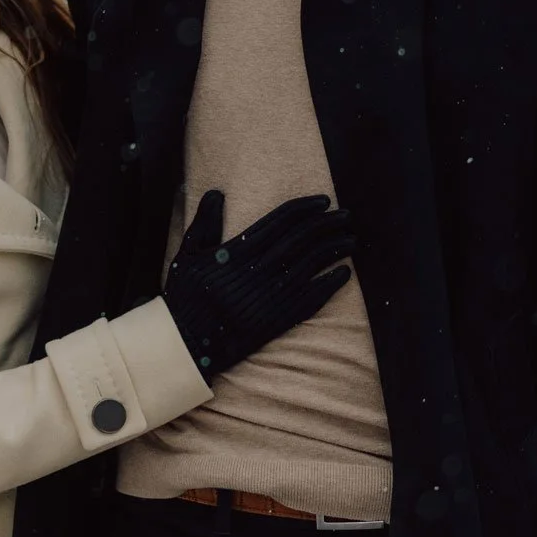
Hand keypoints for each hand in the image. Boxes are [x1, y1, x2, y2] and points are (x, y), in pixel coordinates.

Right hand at [163, 189, 353, 382]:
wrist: (186, 344)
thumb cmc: (184, 298)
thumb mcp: (186, 255)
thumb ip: (203, 224)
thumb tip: (216, 193)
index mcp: (237, 251)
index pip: (280, 220)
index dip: (306, 208)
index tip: (323, 201)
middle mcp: (257, 270)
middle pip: (302, 238)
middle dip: (328, 224)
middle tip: (347, 216)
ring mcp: (269, 296)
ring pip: (311, 265)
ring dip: (335, 249)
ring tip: (351, 240)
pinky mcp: (277, 319)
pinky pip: (311, 298)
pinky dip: (330, 284)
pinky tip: (344, 273)